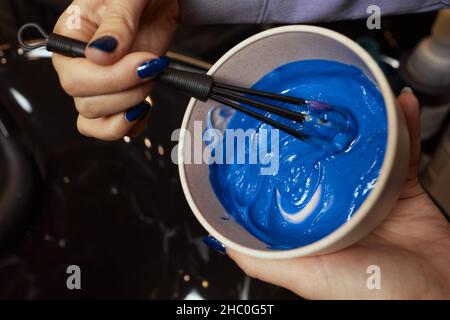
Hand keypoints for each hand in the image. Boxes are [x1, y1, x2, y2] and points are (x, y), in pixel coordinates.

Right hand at [52, 0, 178, 139]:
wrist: (160, 1)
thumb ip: (116, 24)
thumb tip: (99, 56)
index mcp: (70, 39)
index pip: (75, 78)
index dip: (110, 78)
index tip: (142, 61)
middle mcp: (79, 66)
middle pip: (87, 104)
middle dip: (126, 92)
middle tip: (152, 67)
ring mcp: (100, 84)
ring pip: (97, 120)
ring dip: (128, 112)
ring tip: (150, 84)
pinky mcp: (120, 94)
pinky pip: (113, 125)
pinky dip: (131, 125)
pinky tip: (145, 108)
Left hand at [228, 91, 449, 298]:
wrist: (438, 294)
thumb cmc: (372, 293)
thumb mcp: (307, 277)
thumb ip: (262, 261)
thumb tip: (224, 243)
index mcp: (316, 222)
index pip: (291, 183)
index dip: (282, 158)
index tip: (270, 131)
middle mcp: (341, 206)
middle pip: (327, 159)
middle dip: (322, 131)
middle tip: (314, 103)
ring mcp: (372, 195)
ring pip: (364, 149)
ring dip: (363, 121)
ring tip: (357, 96)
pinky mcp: (404, 189)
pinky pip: (404, 150)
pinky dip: (404, 125)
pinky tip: (401, 105)